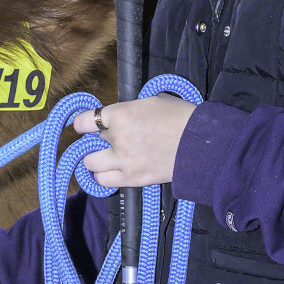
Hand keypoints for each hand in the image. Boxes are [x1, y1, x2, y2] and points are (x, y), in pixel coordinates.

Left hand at [74, 94, 196, 187]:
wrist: (201, 144)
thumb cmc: (180, 116)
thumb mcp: (151, 102)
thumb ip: (127, 110)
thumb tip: (114, 118)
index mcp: (121, 114)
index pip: (84, 121)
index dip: (82, 123)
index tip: (84, 125)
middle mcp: (117, 138)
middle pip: (89, 143)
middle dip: (98, 140)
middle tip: (109, 139)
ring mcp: (123, 162)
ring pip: (91, 165)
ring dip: (97, 160)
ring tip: (107, 157)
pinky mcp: (132, 180)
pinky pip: (104, 181)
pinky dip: (105, 176)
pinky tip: (114, 170)